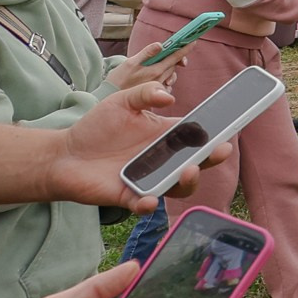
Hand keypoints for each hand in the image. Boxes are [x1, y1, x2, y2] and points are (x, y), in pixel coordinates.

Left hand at [56, 85, 229, 210]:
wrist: (64, 155)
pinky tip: (147, 199)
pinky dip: (148, 204)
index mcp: (167, 136)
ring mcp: (150, 179)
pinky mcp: (130, 197)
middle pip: (198, 162)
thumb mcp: (121, 102)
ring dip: (189, 181)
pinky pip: (145, 204)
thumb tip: (168, 96)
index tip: (233, 124)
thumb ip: (145, 93)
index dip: (218, 131)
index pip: (199, 135)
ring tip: (188, 171)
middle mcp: (164, 159)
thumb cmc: (96, 127)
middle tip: (219, 150)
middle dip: (213, 158)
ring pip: (180, 186)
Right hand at [112, 40, 190, 88]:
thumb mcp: (129, 63)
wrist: (109, 99)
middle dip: (175, 57)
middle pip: (174, 65)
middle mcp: (160, 79)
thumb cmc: (118, 80)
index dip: (185, 48)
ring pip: (171, 75)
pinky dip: (164, 79)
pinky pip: (166, 85)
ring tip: (155, 67)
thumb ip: (147, 53)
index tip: (193, 40)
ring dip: (168, 69)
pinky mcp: (157, 95)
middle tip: (170, 51)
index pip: (175, 57)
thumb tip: (160, 45)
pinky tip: (153, 79)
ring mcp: (159, 88)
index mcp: (155, 70)